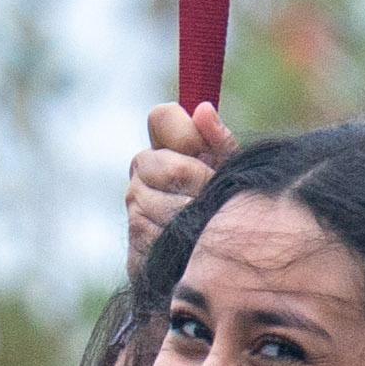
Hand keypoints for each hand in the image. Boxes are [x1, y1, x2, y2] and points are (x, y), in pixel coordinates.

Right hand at [122, 101, 231, 265]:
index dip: (187, 133)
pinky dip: (184, 237)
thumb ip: (219, 141)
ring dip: (194, 215)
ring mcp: (135, 200)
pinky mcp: (136, 234)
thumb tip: (203, 110)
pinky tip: (193, 240)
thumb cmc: (222, 203)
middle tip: (213, 197)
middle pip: (171, 166)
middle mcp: (143, 167)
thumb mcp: (229, 169)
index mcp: (166, 143)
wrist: (213, 255)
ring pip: (166, 202)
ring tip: (207, 221)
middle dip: (201, 184)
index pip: (162, 116)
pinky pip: (161, 231)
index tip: (205, 152)